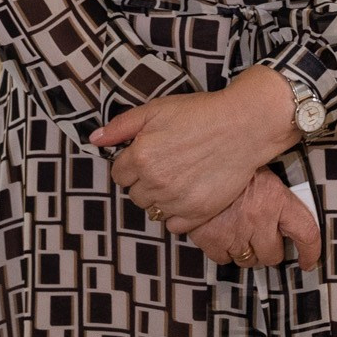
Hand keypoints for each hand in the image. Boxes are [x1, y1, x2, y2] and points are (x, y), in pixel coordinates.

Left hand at [90, 70, 298, 232]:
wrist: (242, 127)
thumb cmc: (198, 114)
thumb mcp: (155, 110)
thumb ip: (121, 127)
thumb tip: (94, 139)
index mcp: (140, 157)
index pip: (118, 174)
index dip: (130, 164)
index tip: (146, 156)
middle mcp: (154, 183)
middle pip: (134, 194)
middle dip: (143, 182)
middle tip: (164, 165)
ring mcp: (176, 201)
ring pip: (152, 210)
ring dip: (159, 198)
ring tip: (177, 178)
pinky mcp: (198, 213)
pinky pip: (173, 226)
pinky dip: (176, 214)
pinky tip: (187, 195)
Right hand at [186, 169, 321, 270]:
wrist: (192, 158)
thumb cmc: (228, 162)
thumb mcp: (259, 171)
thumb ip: (275, 195)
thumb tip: (287, 218)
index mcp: (275, 198)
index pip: (306, 233)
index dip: (310, 252)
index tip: (308, 261)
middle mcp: (258, 218)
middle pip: (272, 256)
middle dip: (267, 249)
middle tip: (258, 235)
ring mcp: (234, 231)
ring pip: (247, 260)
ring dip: (244, 250)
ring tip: (236, 230)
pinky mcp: (211, 239)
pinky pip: (223, 259)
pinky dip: (222, 250)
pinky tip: (220, 232)